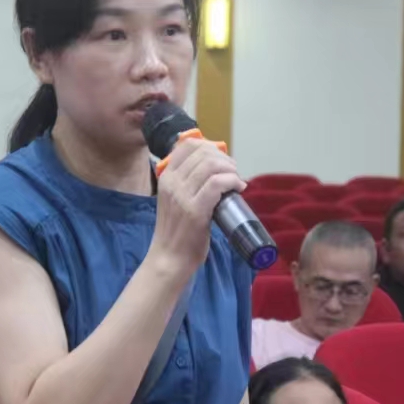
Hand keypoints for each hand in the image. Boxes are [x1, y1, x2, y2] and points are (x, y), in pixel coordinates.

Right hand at [149, 132, 245, 275]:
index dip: (209, 146)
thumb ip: (186, 184)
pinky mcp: (195, 210)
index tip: (221, 159)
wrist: (168, 259)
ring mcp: (182, 196)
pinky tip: (238, 188)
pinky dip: (233, 181)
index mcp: (166, 177)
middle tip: (233, 171)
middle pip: (203, 153)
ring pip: (212, 165)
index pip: (187, 145)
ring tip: (236, 180)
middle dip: (224, 159)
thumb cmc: (176, 232)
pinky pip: (218, 183)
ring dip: (230, 170)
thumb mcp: (174, 200)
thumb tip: (212, 169)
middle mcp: (172, 183)